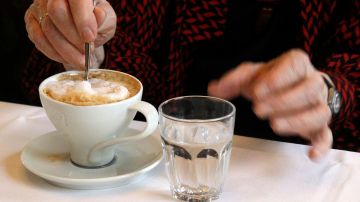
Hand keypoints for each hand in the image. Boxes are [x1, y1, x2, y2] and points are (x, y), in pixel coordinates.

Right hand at [25, 0, 115, 68]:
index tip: (89, 38)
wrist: (85, 31)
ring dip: (66, 50)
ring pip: (47, 28)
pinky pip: (39, 39)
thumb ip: (103, 20)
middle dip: (73, 37)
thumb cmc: (97, 24)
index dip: (82, 19)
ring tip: (81, 60)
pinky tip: (67, 58)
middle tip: (86, 51)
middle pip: (56, 11)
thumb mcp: (107, 21)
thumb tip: (98, 15)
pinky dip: (55, 53)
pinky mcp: (31, 20)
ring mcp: (40, 6)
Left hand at [208, 49, 331, 159]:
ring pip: (319, 112)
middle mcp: (311, 83)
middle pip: (308, 89)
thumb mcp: (253, 74)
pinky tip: (310, 154)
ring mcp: (318, 105)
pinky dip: (322, 145)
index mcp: (296, 64)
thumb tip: (213, 89)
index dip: (278, 77)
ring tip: (274, 125)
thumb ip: (234, 80)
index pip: (294, 64)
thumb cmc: (273, 78)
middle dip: (283, 100)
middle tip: (258, 109)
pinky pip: (327, 135)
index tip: (257, 90)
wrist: (296, 83)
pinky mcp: (319, 125)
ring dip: (298, 121)